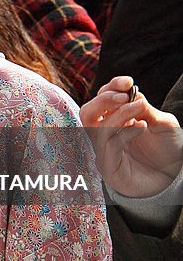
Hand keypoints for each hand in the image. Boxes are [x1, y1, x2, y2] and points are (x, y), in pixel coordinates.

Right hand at [80, 76, 182, 197]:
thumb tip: (132, 94)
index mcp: (113, 120)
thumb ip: (146, 110)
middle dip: (104, 100)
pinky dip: (125, 133)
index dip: (111, 87)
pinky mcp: (109, 168)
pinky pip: (109, 147)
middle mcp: (104, 135)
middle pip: (87, 112)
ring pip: (97, 129)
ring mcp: (104, 152)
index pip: (101, 99)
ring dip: (117, 114)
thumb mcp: (162, 124)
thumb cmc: (166, 149)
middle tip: (126, 96)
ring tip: (139, 108)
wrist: (173, 178)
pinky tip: (142, 127)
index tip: (127, 81)